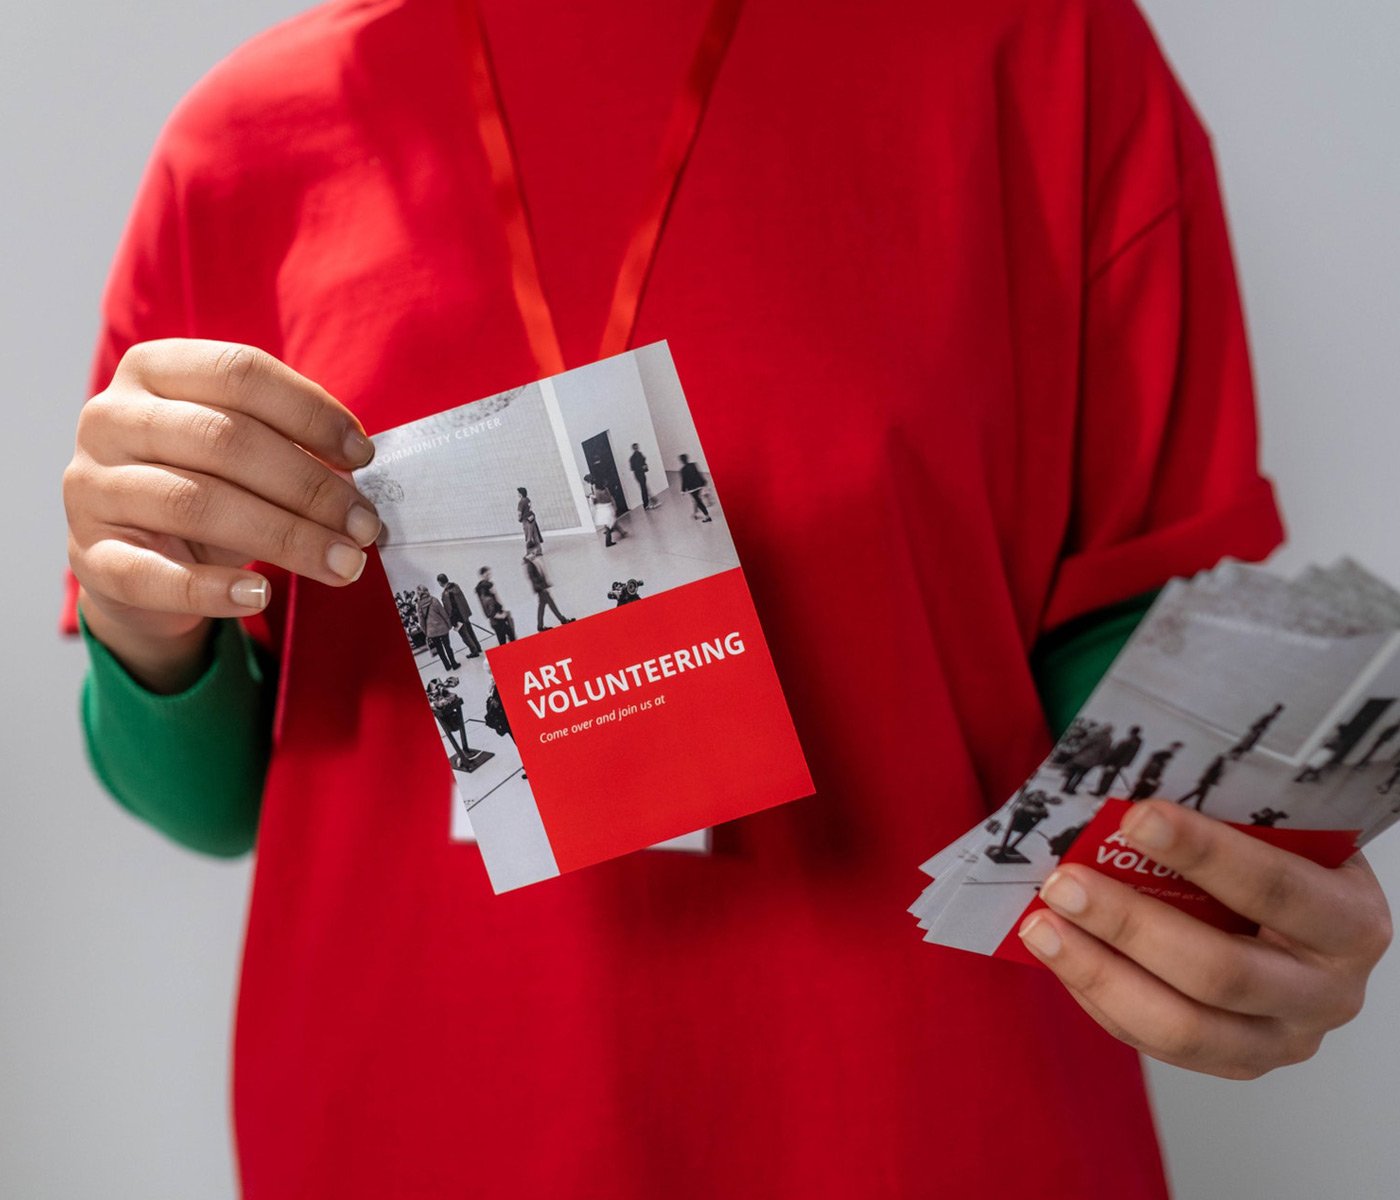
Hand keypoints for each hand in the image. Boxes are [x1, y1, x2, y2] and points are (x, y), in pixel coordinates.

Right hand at [64, 339, 379, 687]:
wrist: (141, 556)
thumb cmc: (208, 486)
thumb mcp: (245, 453)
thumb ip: (292, 447)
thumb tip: (355, 478)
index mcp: (152, 370)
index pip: (239, 373)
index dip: (311, 412)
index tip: (363, 455)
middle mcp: (110, 419)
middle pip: (223, 439)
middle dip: (309, 485)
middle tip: (365, 523)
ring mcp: (91, 487)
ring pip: (195, 503)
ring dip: (285, 537)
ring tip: (344, 563)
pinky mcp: (89, 556)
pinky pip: (152, 574)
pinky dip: (213, 588)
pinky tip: (260, 597)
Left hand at [1018, 800, 1391, 1078]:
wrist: (1311, 917)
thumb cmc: (1287, 862)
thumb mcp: (1280, 833)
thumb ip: (1227, 818)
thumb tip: (1129, 802)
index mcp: (1350, 920)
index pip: (1274, 887)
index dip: (1203, 853)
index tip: (1135, 818)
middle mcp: (1328, 992)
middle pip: (1219, 972)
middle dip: (1129, 924)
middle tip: (1064, 883)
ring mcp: (1285, 1038)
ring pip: (1182, 1028)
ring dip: (1099, 973)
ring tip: (1042, 927)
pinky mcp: (1238, 1062)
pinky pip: (1156, 1044)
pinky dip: (1100, 998)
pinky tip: (1061, 956)